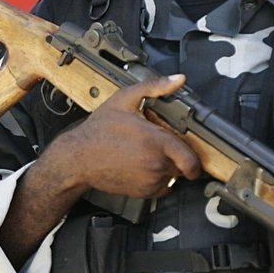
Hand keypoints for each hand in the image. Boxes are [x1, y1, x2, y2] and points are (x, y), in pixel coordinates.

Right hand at [0, 73, 199, 269]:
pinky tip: (143, 167)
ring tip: (146, 154)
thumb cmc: (99, 130)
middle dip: (176, 157)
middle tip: (160, 146)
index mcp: (156, 142)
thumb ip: (154, 87)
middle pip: (182, 166)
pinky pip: (161, 189)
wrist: (78, 158)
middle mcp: (156, 165)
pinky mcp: (143, 193)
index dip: (195, 160)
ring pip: (172, 178)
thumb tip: (178, 79)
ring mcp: (149, 181)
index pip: (190, 160)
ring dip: (167, 168)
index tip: (193, 159)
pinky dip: (158, 180)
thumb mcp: (124, 100)